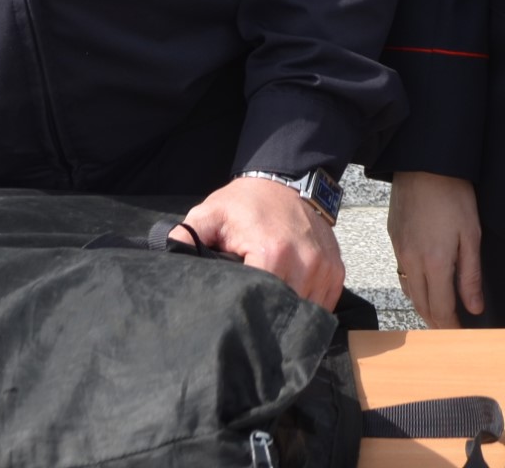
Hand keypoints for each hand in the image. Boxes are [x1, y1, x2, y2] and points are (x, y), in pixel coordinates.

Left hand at [173, 176, 343, 308]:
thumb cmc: (247, 202)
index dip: (244, 315)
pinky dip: (308, 308)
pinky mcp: (336, 271)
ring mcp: (325, 269)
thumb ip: (188, 235)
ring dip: (289, 318)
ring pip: (308, 314)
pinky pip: (325, 305)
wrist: (287, 180)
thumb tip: (169, 256)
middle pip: (285, 314)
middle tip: (248, 325)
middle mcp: (305, 263)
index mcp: (273, 252)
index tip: (233, 319)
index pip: (261, 304)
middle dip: (266, 321)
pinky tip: (290, 305)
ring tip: (269, 317)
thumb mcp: (211, 213)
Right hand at [388, 171, 483, 327]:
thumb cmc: (452, 196)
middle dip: (437, 322)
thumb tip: (475, 308)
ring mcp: (400, 252)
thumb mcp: (471, 235)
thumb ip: (471, 275)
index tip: (461, 334)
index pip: (441, 309)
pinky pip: (402, 274)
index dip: (451, 327)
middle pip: (423, 306)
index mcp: (435, 264)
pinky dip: (414, 288)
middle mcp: (413, 263)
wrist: (423, 165)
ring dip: (424, 307)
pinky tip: (423, 286)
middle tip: (452, 329)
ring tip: (439, 312)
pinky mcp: (394, 240)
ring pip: (410, 292)